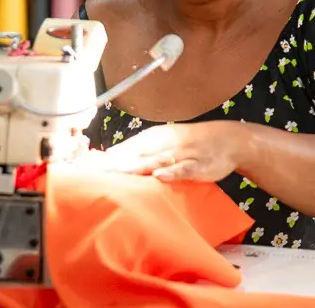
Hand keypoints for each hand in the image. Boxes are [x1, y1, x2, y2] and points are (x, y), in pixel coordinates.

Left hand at [100, 121, 246, 181]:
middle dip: (115, 163)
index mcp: (155, 138)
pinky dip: (171, 173)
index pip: (126, 147)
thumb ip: (141, 151)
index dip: (107, 157)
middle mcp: (165, 143)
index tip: (87, 166)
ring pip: (156, 161)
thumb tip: (112, 157)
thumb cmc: (191, 143)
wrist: (227, 140)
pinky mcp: (198, 165)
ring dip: (137, 166)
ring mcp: (181, 154)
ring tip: (118, 172)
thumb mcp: (165, 142)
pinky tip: (159, 177)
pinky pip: (183, 169)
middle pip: (136, 154)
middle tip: (94, 172)